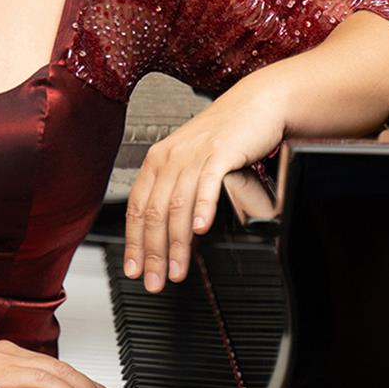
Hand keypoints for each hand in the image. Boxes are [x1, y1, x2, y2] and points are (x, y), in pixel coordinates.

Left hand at [124, 76, 286, 291]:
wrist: (254, 105)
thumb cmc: (224, 136)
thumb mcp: (190, 161)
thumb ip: (176, 192)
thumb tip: (167, 234)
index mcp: (157, 160)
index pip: (136, 208)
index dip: (134, 242)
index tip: (134, 269)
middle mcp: (171, 157)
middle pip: (154, 212)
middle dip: (153, 253)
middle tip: (156, 282)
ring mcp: (195, 155)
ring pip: (178, 205)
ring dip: (177, 244)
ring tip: (177, 270)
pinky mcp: (221, 152)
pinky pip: (207, 184)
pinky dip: (202, 208)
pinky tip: (201, 230)